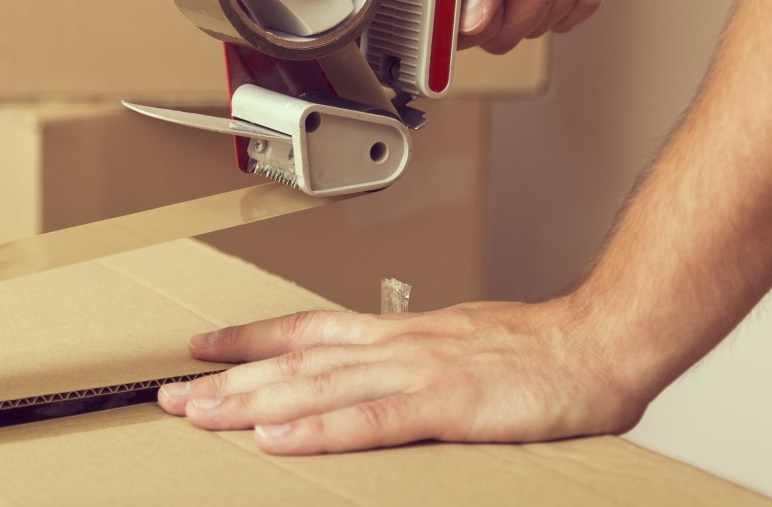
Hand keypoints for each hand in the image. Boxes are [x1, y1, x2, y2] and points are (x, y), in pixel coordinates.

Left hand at [158, 297, 643, 454]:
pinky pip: (371, 422)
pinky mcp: (447, 405)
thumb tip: (372, 379)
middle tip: (171, 394)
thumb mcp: (459, 345)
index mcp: (399, 333)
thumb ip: (412, 360)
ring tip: (199, 415)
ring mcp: (418, 372)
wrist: (600, 342)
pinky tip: (279, 440)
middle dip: (229, 380)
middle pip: (295, 362)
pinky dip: (319, 431)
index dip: (250, 339)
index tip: (203, 347)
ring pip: (317, 386)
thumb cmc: (538, 350)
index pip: (306, 330)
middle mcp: (396, 346)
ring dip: (253, 402)